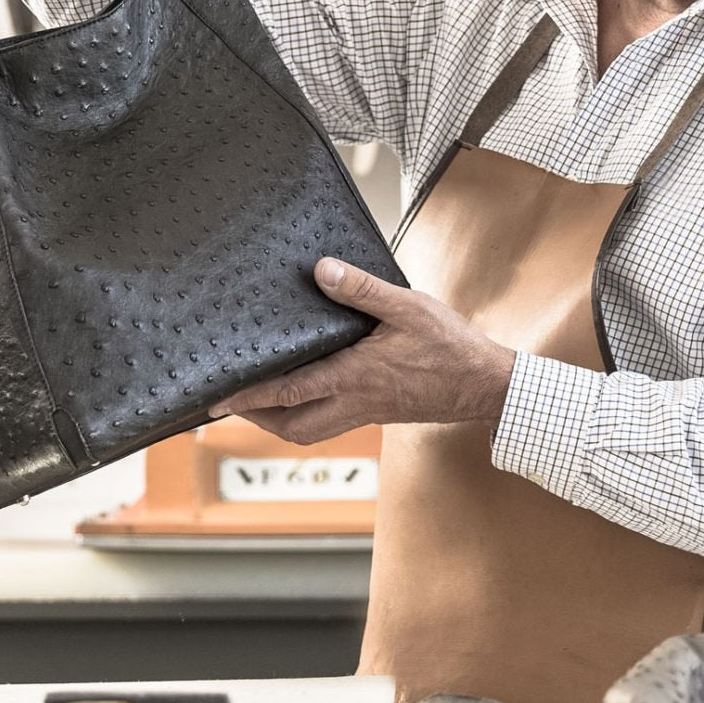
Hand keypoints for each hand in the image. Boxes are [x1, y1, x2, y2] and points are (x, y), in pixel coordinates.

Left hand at [208, 257, 516, 444]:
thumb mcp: (409, 307)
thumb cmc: (451, 345)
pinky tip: (308, 392)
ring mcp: (367, 411)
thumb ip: (363, 290)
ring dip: (280, 420)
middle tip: (232, 403)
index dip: (249, 396)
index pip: (290, 392)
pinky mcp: (379, 412)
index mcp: (356, 377)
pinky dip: (308, 414)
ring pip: (310, 431)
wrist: (485, 385)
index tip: (217, 401)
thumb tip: (322, 271)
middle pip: (292, 427)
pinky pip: (332, 422)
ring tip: (260, 400)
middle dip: (257, 419)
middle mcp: (356, 401)